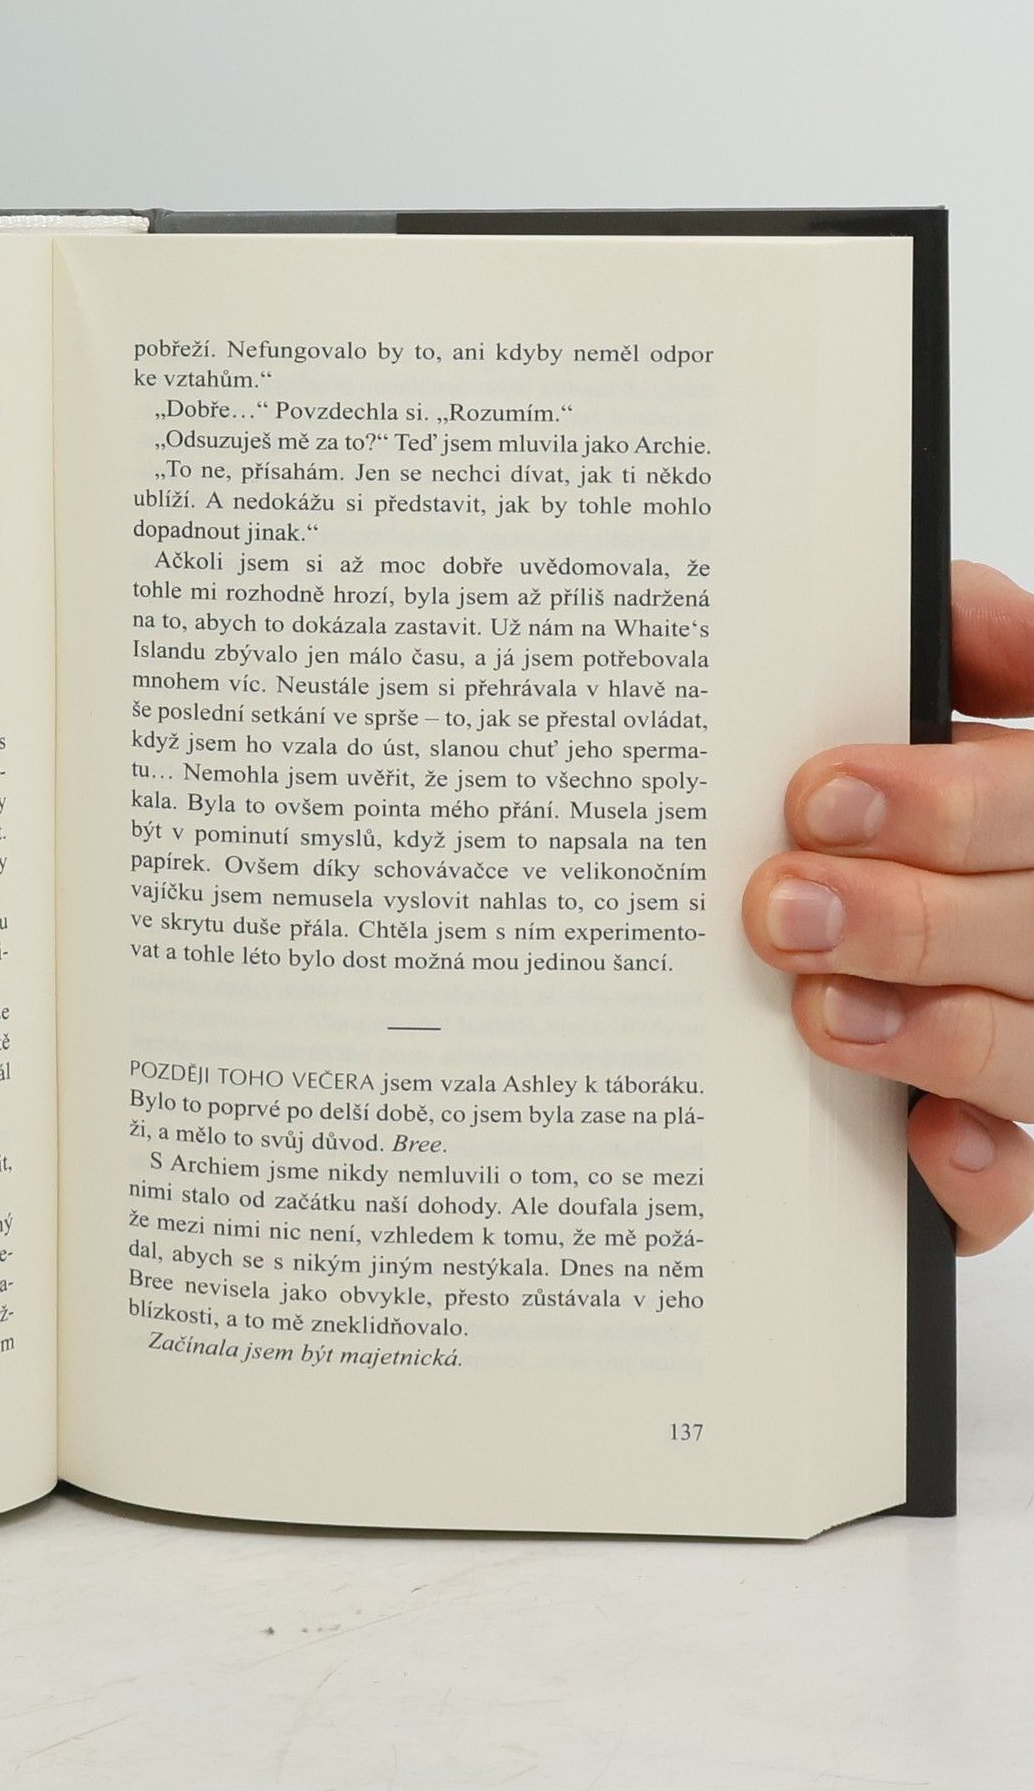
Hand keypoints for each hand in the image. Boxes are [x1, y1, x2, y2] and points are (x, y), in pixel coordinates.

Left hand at [744, 561, 1033, 1252]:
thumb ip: (961, 637)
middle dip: (911, 920)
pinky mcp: (1009, 1140)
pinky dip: (985, 1171)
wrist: (849, 869)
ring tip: (818, 1012)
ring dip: (935, 1034)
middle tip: (780, 908)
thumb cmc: (899, 795)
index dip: (947, 803)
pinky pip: (1027, 1178)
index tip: (818, 796)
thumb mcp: (930, 695)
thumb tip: (939, 612)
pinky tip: (927, 1142)